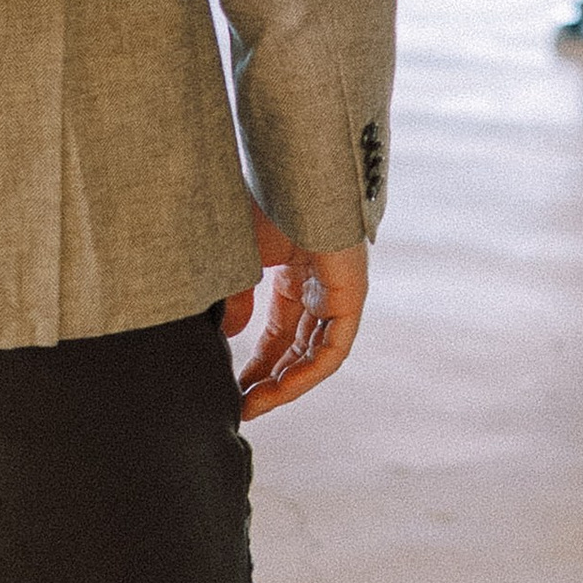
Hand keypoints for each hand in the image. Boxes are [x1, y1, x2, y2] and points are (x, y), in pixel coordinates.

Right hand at [223, 204, 367, 417]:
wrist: (292, 175)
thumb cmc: (263, 202)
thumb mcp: (238, 259)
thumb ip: (235, 299)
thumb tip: (230, 336)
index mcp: (295, 275)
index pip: (279, 333)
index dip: (256, 363)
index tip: (232, 389)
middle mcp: (319, 287)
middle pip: (296, 349)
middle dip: (269, 381)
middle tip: (241, 408)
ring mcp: (338, 293)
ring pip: (315, 355)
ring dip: (286, 384)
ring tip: (254, 407)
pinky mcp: (351, 296)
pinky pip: (334, 350)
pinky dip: (308, 373)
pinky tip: (280, 390)